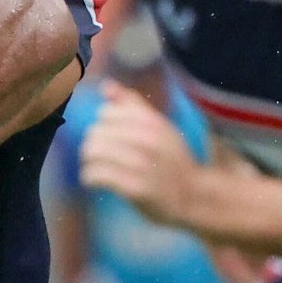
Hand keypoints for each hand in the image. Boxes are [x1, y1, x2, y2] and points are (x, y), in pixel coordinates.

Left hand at [74, 86, 201, 225]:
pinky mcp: (135, 188)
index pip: (106, 112)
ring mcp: (142, 164)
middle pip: (96, 132)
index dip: (103, 125)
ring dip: (88, 161)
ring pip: (93, 152)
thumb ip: (133, 105)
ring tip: (95, 168)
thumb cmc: (173, 160)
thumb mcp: (160, 127)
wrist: (193, 196)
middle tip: (98, 157)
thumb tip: (106, 86)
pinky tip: (94, 181)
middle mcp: (147, 140)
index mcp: (152, 122)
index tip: (108, 137)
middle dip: (92, 144)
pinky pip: (97, 175)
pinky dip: (89, 178)